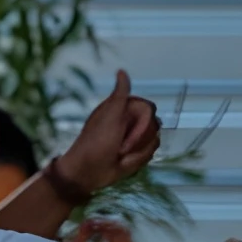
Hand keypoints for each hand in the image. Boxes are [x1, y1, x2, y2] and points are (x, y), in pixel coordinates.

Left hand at [56, 72, 161, 194]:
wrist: (87, 171)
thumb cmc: (96, 142)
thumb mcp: (109, 116)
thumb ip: (119, 95)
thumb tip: (121, 71)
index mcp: (125, 109)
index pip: (149, 109)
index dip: (141, 122)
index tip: (123, 129)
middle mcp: (132, 122)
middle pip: (155, 125)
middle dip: (138, 138)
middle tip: (120, 146)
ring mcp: (136, 138)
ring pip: (154, 141)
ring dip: (137, 151)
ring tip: (120, 155)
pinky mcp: (137, 154)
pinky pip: (150, 154)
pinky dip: (138, 159)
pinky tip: (124, 162)